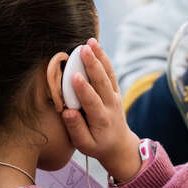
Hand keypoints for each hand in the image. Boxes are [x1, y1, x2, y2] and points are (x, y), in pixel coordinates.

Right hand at [62, 39, 140, 181]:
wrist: (120, 145)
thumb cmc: (98, 145)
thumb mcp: (85, 145)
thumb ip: (76, 128)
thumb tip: (67, 112)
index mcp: (101, 119)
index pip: (92, 101)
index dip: (83, 89)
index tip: (74, 76)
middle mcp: (110, 105)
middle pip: (102, 82)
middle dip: (92, 64)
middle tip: (83, 49)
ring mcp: (115, 96)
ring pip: (108, 74)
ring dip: (100, 57)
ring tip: (91, 42)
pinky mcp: (115, 91)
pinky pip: (111, 73)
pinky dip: (104, 59)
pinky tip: (97, 47)